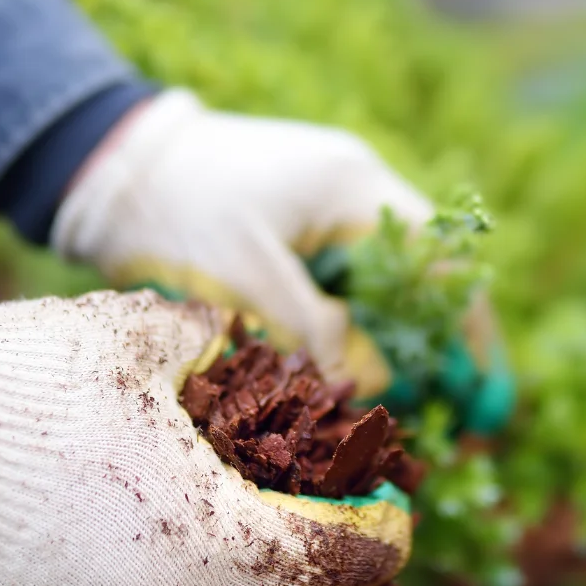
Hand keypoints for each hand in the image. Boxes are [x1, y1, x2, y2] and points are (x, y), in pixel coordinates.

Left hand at [53, 89, 514, 435]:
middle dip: (450, 350)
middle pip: (426, 279)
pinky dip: (364, 336)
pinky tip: (370, 386)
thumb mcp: (245, 279)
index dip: (471, 332)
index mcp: (354, 187)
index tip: (483, 395)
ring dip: (408, 349)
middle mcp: (354, 191)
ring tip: (429, 416)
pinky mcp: (296, 232)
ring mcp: (326, 209)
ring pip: (388, 290)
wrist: (102, 166)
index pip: (442, 262)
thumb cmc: (171, 213)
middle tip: (469, 419)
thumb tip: (376, 384)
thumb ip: (315, 333)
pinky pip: (348, 290)